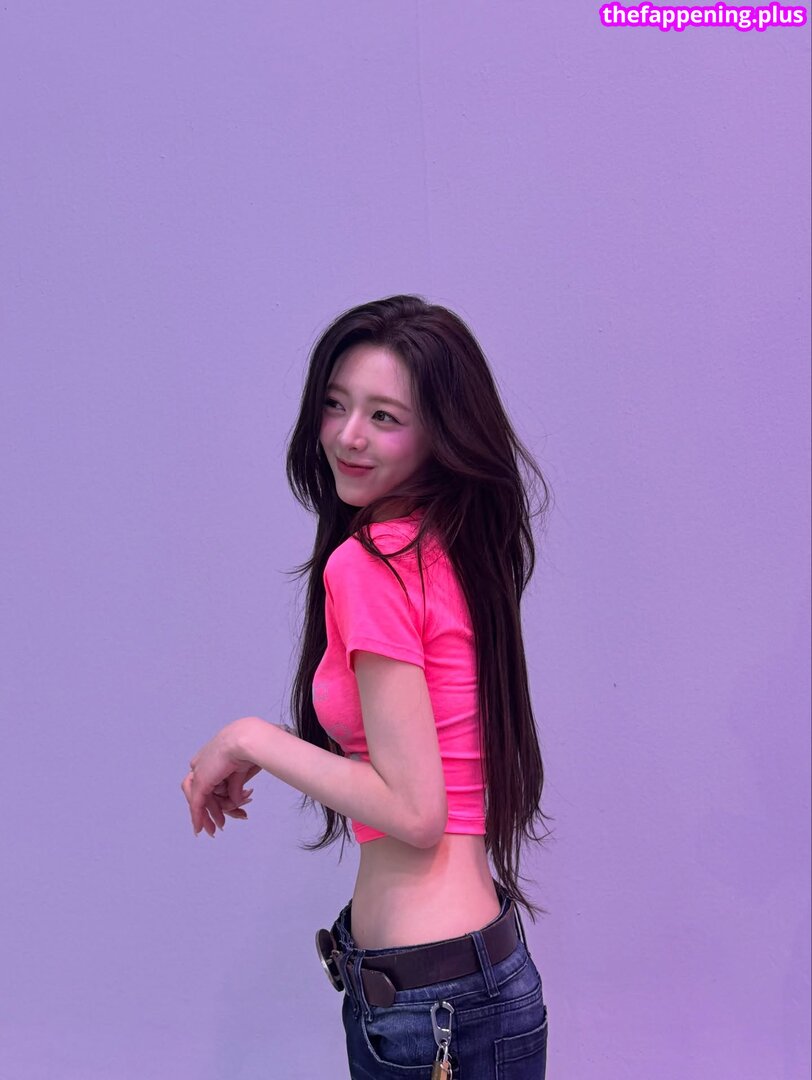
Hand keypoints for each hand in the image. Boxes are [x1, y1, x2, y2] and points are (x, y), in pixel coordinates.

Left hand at [180, 716, 263, 837]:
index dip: (213, 798)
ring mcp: (199, 771)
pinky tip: (200, 828)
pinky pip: (196, 803)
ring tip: (215, 829)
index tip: (222, 810)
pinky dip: (198, 817)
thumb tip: (236, 801)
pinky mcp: (201, 781)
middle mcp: (201, 763)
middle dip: (208, 811)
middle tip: (214, 827)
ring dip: (206, 816)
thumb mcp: (241, 771)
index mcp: (211, 755)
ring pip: (198, 799)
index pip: (207, 781)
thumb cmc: (250, 748)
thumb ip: (235, 786)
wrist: (248, 739)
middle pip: (200, 791)